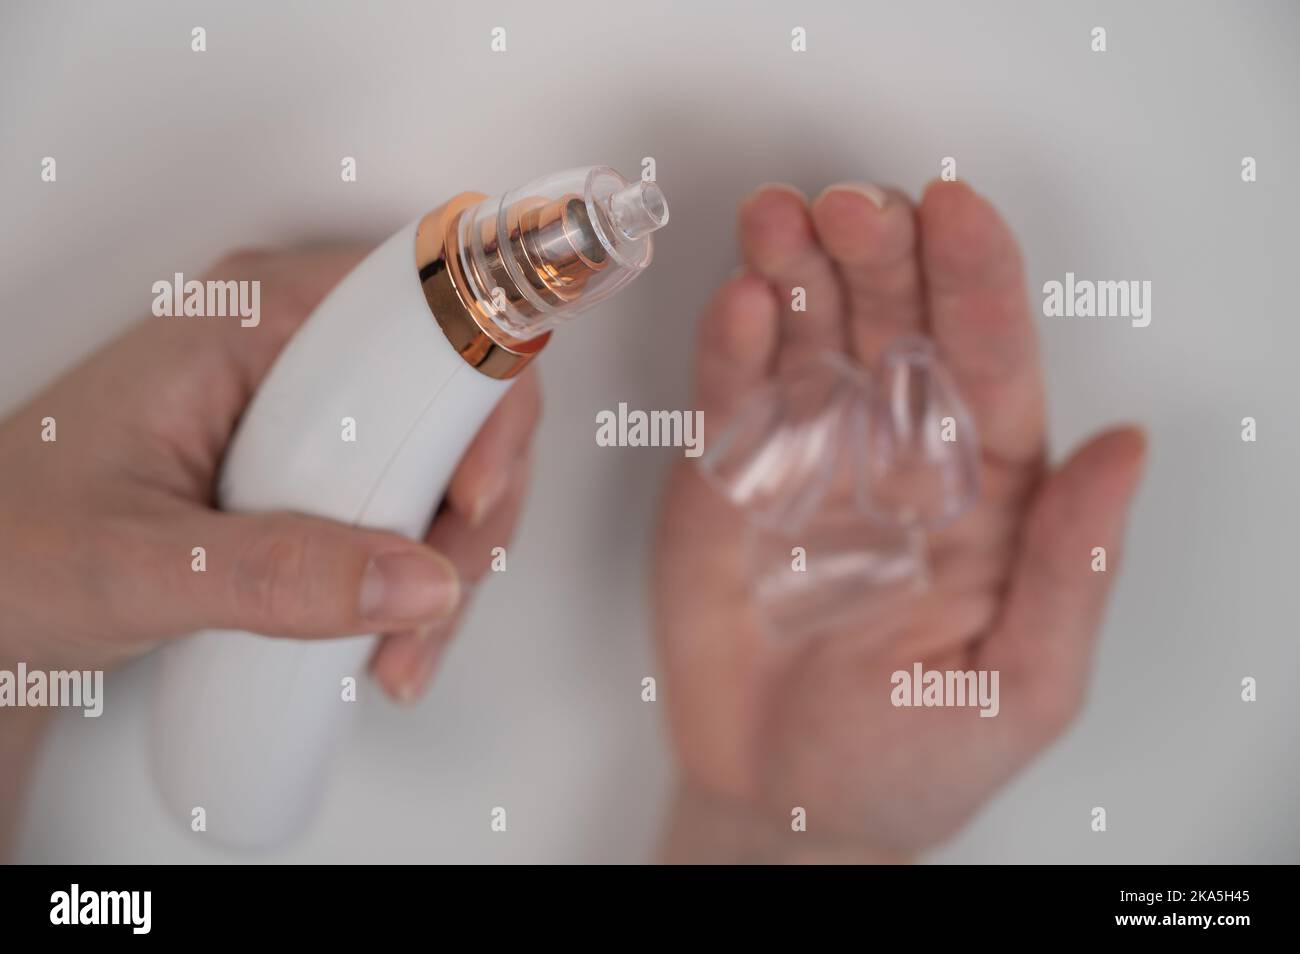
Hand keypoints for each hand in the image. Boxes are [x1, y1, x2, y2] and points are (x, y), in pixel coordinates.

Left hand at [0, 247, 536, 696]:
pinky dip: (423, 569)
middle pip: (456, 390)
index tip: (473, 491)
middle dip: (476, 505)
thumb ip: (279, 576)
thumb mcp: (140, 566)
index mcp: (253, 319)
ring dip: (455, 553)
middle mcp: (292, 345)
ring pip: (444, 453)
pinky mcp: (310, 459)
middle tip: (445, 594)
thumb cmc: (8, 545)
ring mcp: (307, 404)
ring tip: (408, 646)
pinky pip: (410, 493)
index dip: (481, 392)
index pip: (424, 309)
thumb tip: (420, 582)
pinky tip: (393, 633)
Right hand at [653, 181, 1144, 860]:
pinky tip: (737, 302)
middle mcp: (893, 451)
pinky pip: (728, 400)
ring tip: (781, 219)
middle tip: (852, 208)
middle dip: (876, 252)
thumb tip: (1127, 450)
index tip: (958, 211)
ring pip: (805, 338)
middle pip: (892, 322)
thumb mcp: (1023, 679)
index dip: (976, 276)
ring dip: (794, 272)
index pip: (987, 353)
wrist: (790, 806)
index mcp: (980, 482)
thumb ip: (1072, 565)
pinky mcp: (724, 484)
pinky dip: (728, 348)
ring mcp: (804, 460)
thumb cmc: (914, 756)